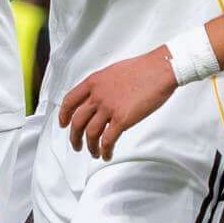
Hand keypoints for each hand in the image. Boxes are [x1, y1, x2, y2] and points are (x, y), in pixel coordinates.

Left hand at [57, 48, 176, 157]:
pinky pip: (108, 140)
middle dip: (74, 137)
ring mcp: (109, 108)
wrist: (160, 69)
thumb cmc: (143, 69)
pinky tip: (107, 154)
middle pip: (77, 121)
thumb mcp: (113, 72)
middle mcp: (97, 95)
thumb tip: (100, 99)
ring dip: (90, 147)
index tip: (63, 123)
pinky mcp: (122, 119)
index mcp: (93, 82)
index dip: (64, 114)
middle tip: (76, 145)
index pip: (70, 100)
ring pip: (91, 134)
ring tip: (94, 153)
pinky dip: (105, 150)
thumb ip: (103, 86)